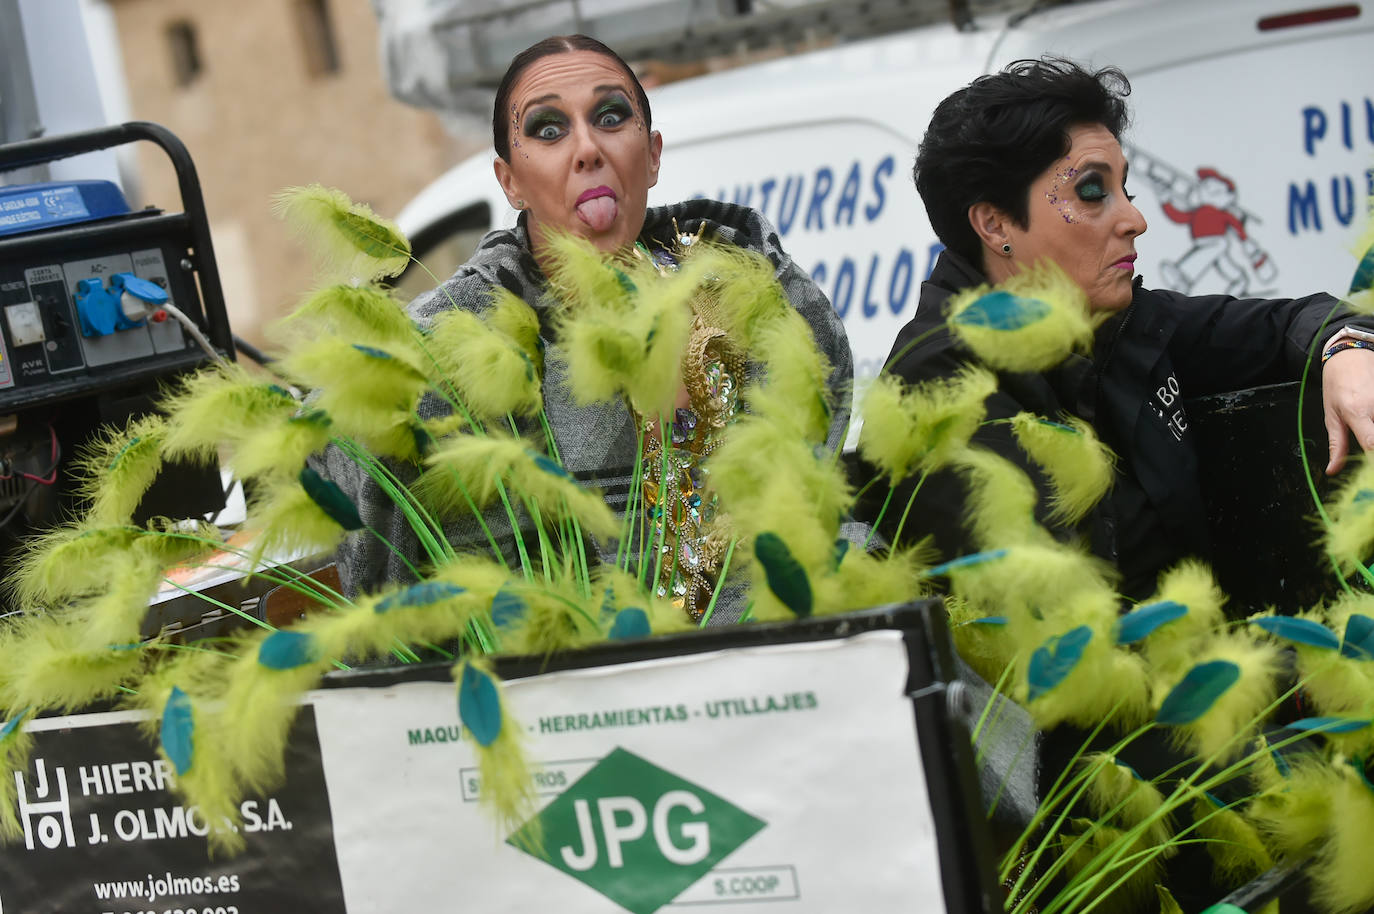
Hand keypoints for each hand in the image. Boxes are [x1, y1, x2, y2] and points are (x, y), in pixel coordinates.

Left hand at [1323, 347, 1373, 473]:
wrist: (1350, 356)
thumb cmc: (1337, 385)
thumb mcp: (1331, 415)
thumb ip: (1336, 444)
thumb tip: (1333, 470)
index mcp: (1358, 412)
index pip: (1372, 443)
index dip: (1372, 461)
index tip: (1369, 471)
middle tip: (1368, 454)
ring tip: (1367, 430)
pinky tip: (1370, 424)